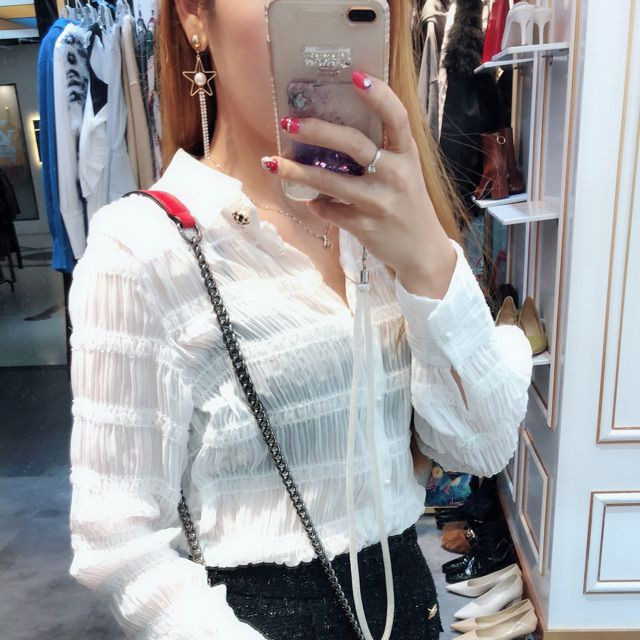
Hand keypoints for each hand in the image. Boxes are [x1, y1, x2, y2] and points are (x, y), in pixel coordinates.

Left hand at [260, 70, 454, 291]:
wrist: (421, 251)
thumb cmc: (407, 205)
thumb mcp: (405, 173)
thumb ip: (381, 153)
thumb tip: (332, 135)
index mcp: (407, 156)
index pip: (397, 118)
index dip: (379, 95)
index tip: (355, 76)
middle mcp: (395, 175)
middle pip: (354, 145)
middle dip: (318, 131)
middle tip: (290, 123)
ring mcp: (379, 202)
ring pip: (330, 182)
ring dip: (297, 172)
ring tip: (271, 163)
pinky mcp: (364, 226)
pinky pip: (329, 211)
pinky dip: (316, 205)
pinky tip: (311, 201)